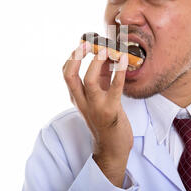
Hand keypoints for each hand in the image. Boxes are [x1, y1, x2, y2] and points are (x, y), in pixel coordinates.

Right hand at [62, 42, 132, 186]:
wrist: (112, 147)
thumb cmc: (106, 120)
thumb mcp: (98, 97)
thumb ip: (100, 77)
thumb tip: (106, 55)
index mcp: (76, 97)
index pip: (66, 73)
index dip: (72, 57)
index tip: (83, 44)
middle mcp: (81, 101)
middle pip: (69, 75)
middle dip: (77, 56)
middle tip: (88, 43)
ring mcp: (95, 106)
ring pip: (89, 80)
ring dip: (97, 62)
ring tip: (107, 49)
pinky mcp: (111, 110)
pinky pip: (115, 87)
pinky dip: (119, 71)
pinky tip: (124, 60)